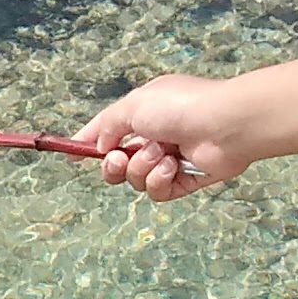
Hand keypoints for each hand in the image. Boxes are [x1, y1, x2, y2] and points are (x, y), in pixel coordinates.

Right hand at [71, 74, 257, 200]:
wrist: (225, 125)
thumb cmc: (180, 107)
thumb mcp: (133, 106)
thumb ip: (107, 126)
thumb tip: (100, 146)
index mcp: (144, 113)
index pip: (109, 130)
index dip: (90, 143)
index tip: (72, 154)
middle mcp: (156, 137)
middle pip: (118, 164)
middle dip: (113, 165)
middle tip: (119, 159)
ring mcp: (171, 160)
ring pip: (136, 180)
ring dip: (142, 168)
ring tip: (161, 154)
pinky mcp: (185, 181)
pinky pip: (158, 192)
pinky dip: (160, 181)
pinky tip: (173, 167)